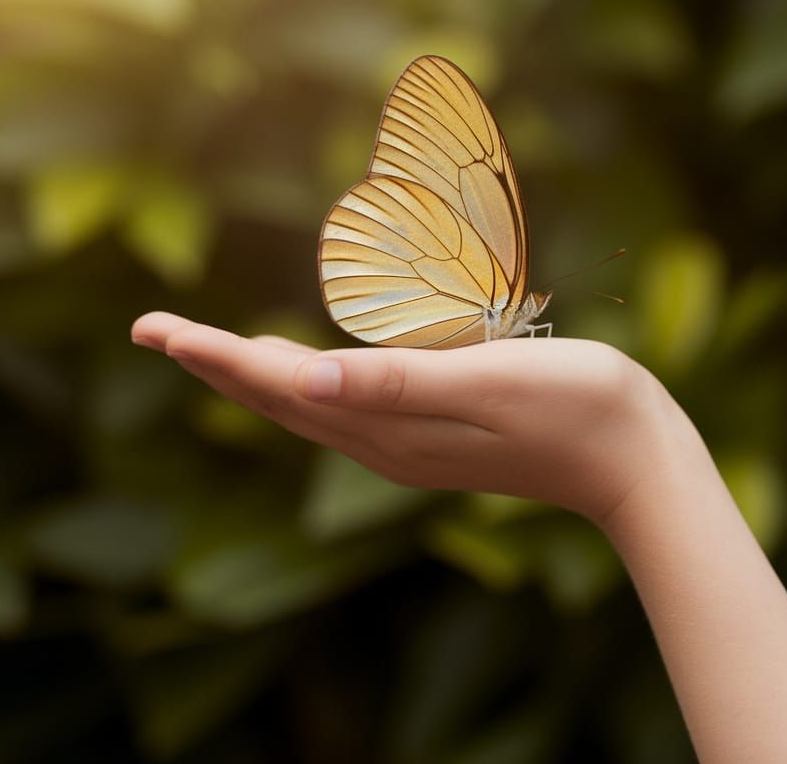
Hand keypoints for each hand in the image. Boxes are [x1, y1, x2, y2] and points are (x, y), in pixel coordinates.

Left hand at [130, 312, 688, 526]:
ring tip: (212, 350)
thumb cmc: (574, 404)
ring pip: (307, 410)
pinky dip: (303, 387)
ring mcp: (409, 448)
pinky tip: (302, 370)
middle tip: (159, 332)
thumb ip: (397, 382)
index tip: (154, 328)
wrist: (633, 457)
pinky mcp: (433, 440)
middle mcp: (387, 445)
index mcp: (391, 429)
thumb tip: (301, 375)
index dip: (214, 355)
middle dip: (216, 365)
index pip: (280, 387)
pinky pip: (344, 412)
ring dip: (253, 378)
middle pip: (280, 402)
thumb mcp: (488, 381)